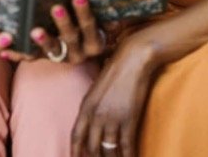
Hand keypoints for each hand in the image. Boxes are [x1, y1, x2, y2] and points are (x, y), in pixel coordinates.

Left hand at [0, 0, 106, 63]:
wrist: (82, 45)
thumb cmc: (89, 19)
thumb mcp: (98, 15)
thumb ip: (97, 1)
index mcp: (95, 41)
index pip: (91, 26)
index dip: (84, 12)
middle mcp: (80, 52)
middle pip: (71, 38)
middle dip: (64, 23)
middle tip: (56, 8)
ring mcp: (61, 57)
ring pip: (52, 50)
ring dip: (43, 40)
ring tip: (34, 31)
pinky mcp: (45, 58)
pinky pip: (31, 57)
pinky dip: (18, 53)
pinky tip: (5, 50)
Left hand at [71, 41, 155, 156]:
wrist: (132, 60)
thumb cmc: (115, 72)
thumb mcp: (95, 89)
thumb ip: (91, 107)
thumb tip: (91, 123)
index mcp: (86, 107)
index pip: (76, 136)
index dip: (75, 152)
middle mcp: (96, 115)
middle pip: (92, 147)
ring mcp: (112, 118)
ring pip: (109, 149)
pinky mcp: (129, 119)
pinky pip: (126, 145)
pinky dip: (128, 156)